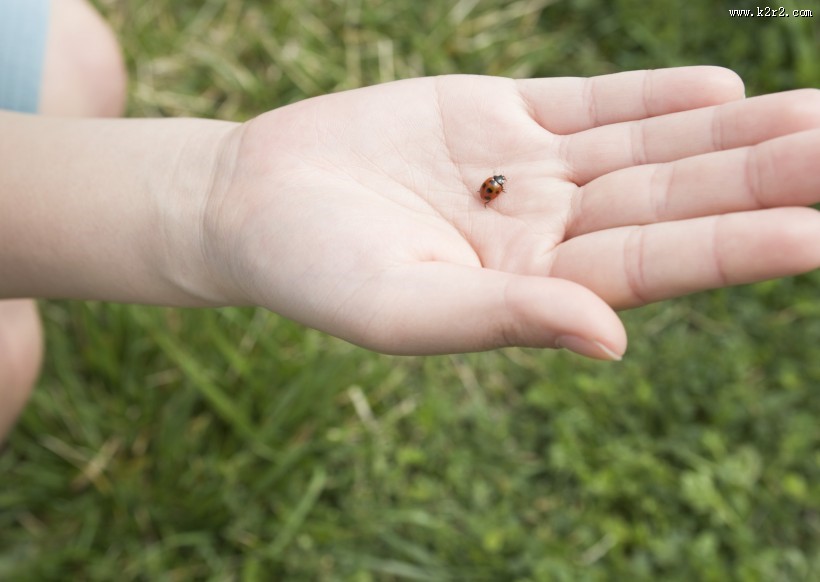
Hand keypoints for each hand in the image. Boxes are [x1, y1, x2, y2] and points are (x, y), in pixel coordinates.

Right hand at [204, 67, 819, 358]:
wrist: (256, 203)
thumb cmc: (315, 270)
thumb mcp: (402, 307)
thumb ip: (505, 319)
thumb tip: (613, 340)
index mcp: (530, 287)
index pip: (654, 265)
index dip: (735, 248)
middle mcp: (546, 229)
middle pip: (673, 200)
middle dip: (762, 180)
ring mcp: (528, 170)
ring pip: (648, 147)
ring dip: (731, 134)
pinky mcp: (498, 117)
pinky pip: (591, 103)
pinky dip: (653, 97)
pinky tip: (722, 90)